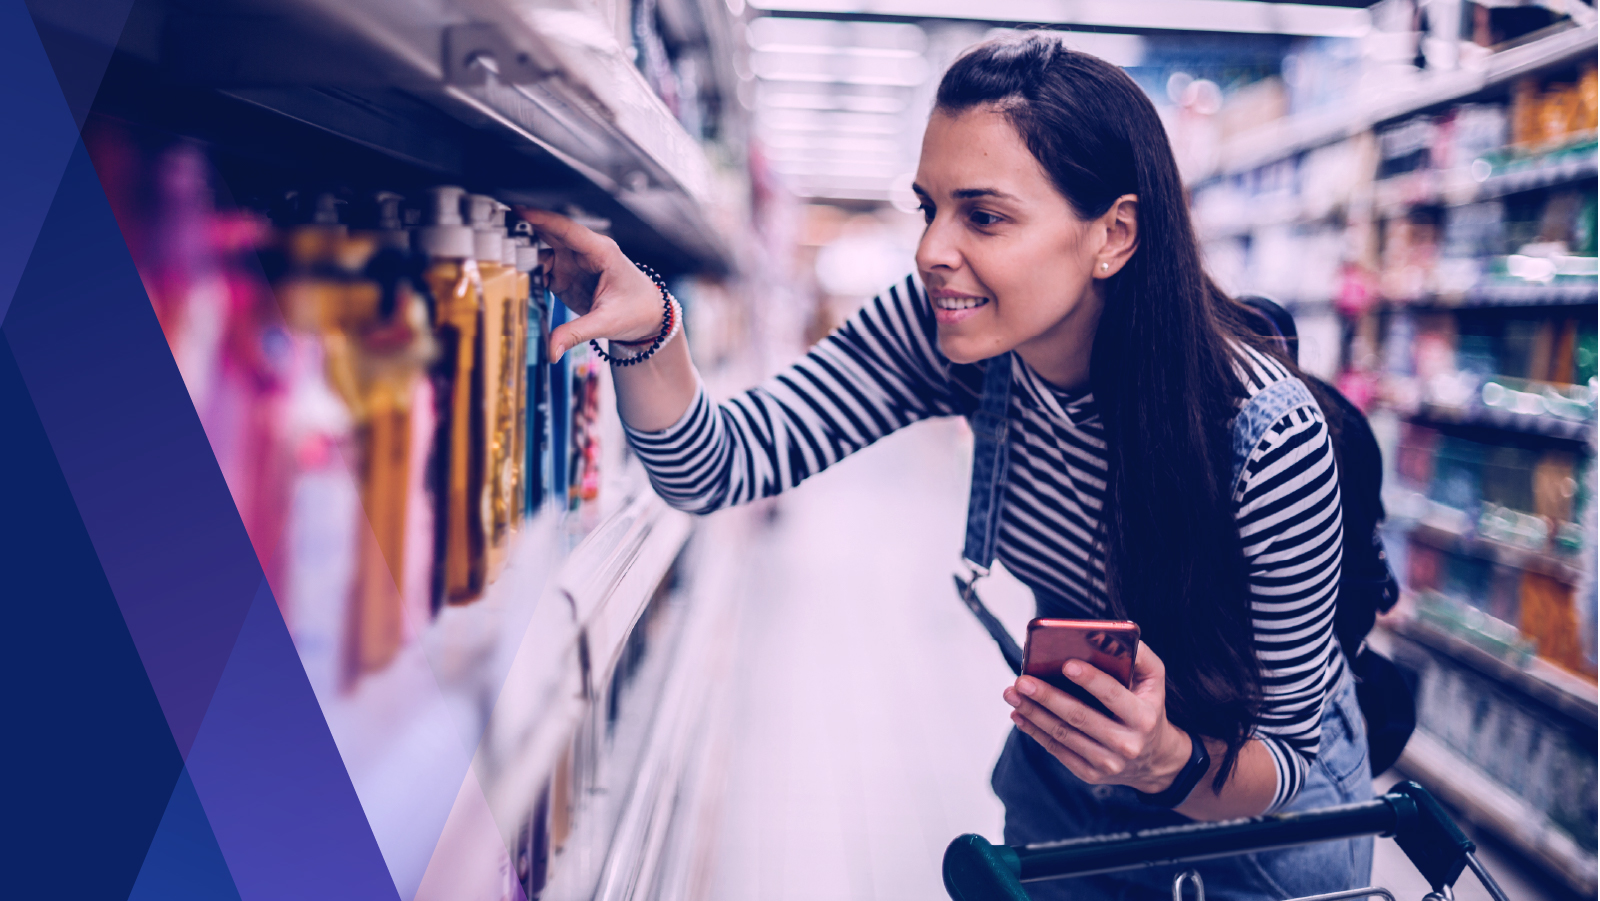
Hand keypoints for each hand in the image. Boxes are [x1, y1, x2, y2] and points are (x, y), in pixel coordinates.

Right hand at [514, 208, 666, 359]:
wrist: (648, 318)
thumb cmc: (638, 309)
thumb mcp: (607, 322)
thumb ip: (576, 334)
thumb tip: (551, 350)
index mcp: (601, 252)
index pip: (568, 229)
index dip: (542, 218)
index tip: (519, 211)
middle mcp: (584, 252)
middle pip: (549, 233)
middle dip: (525, 229)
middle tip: (497, 227)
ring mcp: (573, 263)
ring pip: (541, 249)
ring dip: (523, 253)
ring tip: (501, 257)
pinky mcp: (566, 276)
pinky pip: (541, 268)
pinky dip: (528, 271)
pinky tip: (516, 277)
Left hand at [1002, 641, 1191, 793]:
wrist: (1154, 759)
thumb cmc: (1147, 708)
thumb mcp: (1154, 681)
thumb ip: (1140, 656)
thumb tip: (1109, 636)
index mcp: (1143, 716)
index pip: (1113, 695)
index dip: (1090, 679)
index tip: (1066, 663)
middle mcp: (1127, 743)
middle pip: (1080, 716)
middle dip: (1047, 696)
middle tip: (1022, 680)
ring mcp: (1108, 762)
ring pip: (1063, 734)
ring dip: (1033, 713)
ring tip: (1012, 693)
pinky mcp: (1090, 773)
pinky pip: (1057, 750)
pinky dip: (1035, 731)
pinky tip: (1019, 714)